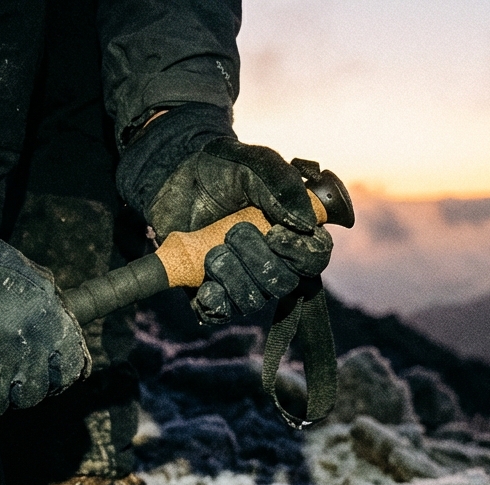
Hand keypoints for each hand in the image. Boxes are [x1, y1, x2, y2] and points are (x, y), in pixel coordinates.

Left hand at [148, 138, 332, 323]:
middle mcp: (272, 261)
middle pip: (283, 284)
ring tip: (213, 253)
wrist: (174, 178)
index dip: (301, 254)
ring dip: (233, 277)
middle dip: (258, 261)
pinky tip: (205, 284)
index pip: (314, 258)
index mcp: (292, 232)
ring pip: (253, 300)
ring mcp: (242, 279)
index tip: (275, 235)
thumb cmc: (221, 168)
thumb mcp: (254, 165)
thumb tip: (306, 223)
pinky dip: (213, 303)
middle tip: (234, 233)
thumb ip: (283, 187)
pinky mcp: (210, 291)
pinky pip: (219, 313)